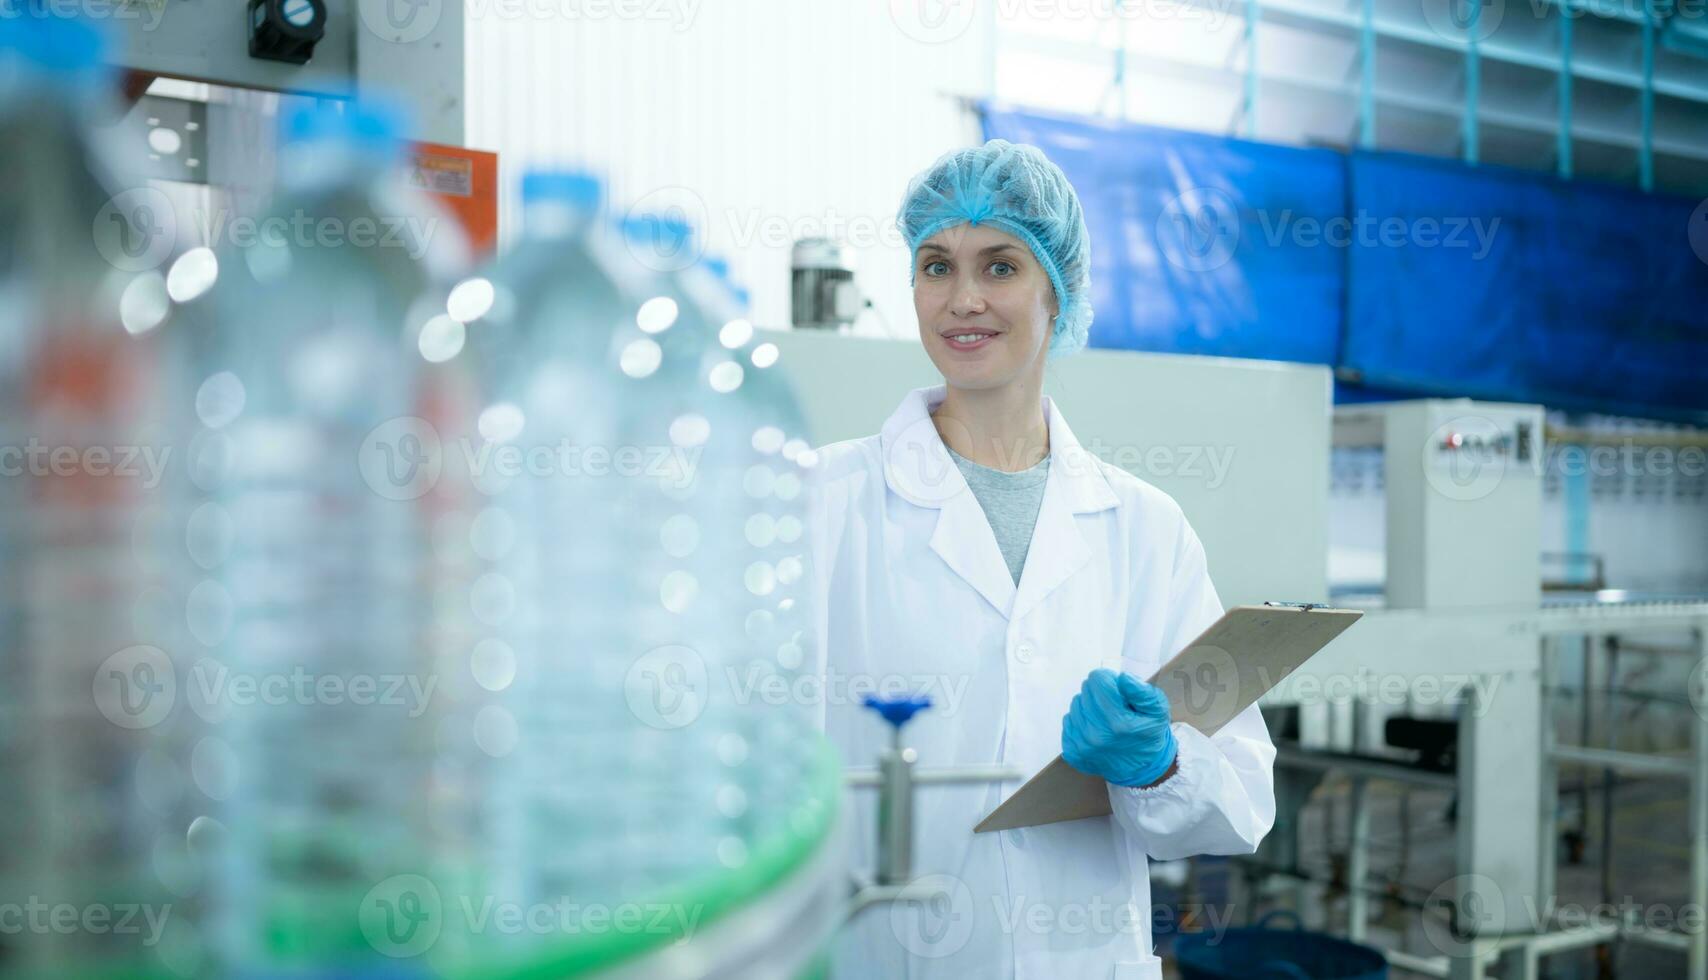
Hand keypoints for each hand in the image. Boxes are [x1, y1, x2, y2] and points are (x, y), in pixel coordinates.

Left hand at [1061, 668, 1176, 787]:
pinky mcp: (1072, 751)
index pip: (1097, 680)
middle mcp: (1097, 735)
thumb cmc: (1148, 734)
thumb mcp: (1158, 711)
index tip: (1119, 691)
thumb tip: (1122, 678)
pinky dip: (1081, 721)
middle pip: (1086, 690)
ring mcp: (1082, 745)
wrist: (1141, 769)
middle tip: (1114, 707)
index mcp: (1118, 722)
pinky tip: (1096, 729)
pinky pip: (1068, 720)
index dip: (1110, 680)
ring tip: (1105, 718)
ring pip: (1076, 704)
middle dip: (1100, 694)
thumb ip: (1142, 691)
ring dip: (1090, 707)